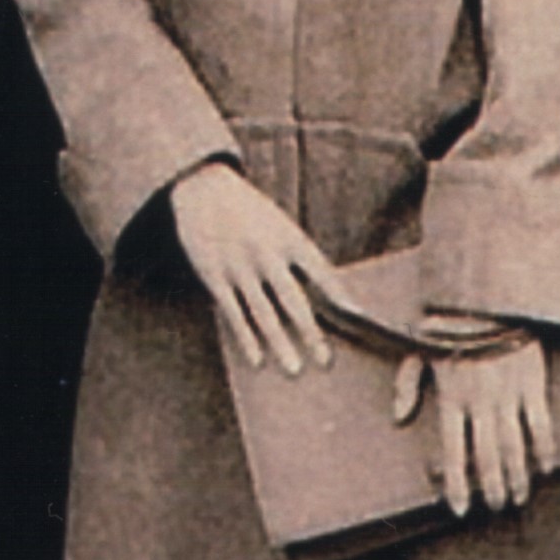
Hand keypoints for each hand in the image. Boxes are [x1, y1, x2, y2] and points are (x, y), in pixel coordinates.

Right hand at [168, 163, 335, 374]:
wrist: (204, 190)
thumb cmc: (251, 213)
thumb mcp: (281, 225)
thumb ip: (301, 258)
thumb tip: (328, 297)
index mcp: (289, 238)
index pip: (321, 272)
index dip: (339, 297)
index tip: (356, 321)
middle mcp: (266, 254)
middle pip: (293, 300)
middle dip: (310, 333)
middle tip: (325, 360)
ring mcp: (240, 267)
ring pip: (263, 313)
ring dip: (280, 344)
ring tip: (294, 368)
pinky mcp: (215, 277)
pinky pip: (234, 314)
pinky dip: (246, 339)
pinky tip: (256, 359)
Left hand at [396, 336, 555, 516]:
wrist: (489, 295)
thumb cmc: (451, 322)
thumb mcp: (419, 349)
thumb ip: (407, 383)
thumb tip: (398, 417)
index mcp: (451, 398)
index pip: (452, 452)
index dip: (457, 484)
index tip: (459, 508)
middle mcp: (479, 403)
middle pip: (486, 458)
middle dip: (492, 488)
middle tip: (496, 506)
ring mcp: (507, 395)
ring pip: (513, 447)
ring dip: (517, 476)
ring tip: (519, 497)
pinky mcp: (531, 384)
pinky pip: (540, 424)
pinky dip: (544, 448)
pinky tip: (545, 466)